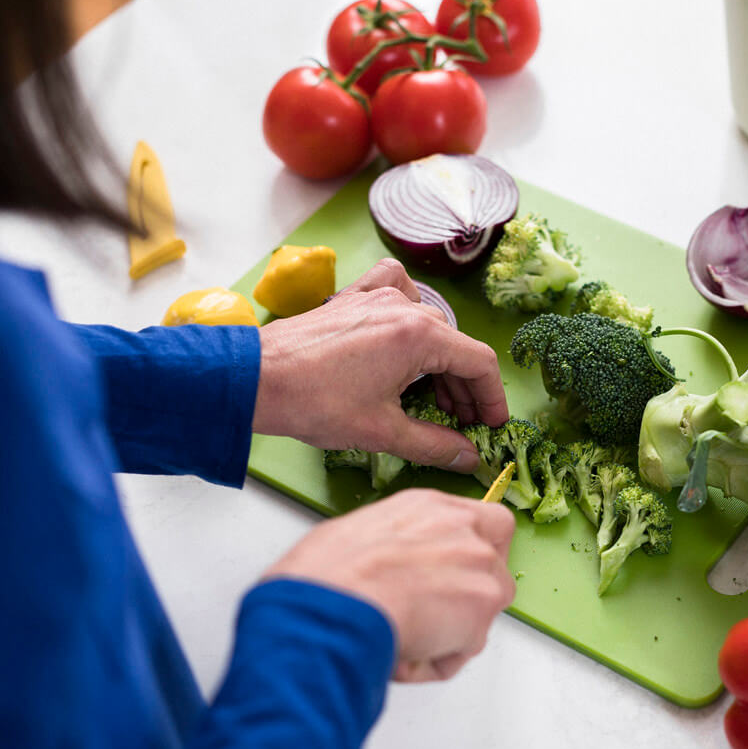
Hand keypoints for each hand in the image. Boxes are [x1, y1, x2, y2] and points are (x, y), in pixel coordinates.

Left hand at [252, 258, 507, 469]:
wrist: (255, 379)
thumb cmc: (314, 402)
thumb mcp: (383, 432)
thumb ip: (434, 445)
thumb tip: (467, 458)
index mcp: (421, 336)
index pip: (479, 362)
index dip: (492, 398)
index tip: (490, 425)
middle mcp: (405, 307)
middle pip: (455, 345)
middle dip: (463, 388)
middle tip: (459, 423)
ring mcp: (378, 296)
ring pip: (430, 324)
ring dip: (438, 360)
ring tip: (431, 397)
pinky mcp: (353, 297)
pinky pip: (395, 290)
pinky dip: (408, 309)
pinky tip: (403, 331)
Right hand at [264, 487, 515, 680]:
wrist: (333, 603)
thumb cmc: (327, 574)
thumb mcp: (358, 533)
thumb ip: (397, 544)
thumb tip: (390, 568)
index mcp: (432, 509)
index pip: (484, 522)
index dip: (476, 551)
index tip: (457, 571)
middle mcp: (465, 532)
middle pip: (493, 568)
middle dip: (466, 597)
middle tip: (427, 616)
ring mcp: (480, 570)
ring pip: (482, 611)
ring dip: (450, 631)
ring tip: (403, 641)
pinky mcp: (481, 613)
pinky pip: (465, 648)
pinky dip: (437, 661)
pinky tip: (402, 655)